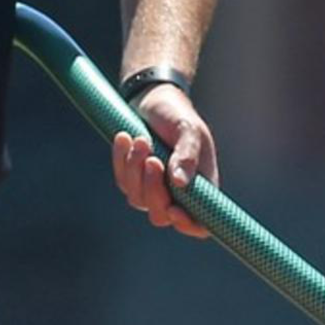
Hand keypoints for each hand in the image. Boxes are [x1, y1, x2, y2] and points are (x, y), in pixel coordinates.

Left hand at [111, 88, 214, 236]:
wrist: (154, 100)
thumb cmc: (178, 115)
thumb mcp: (188, 128)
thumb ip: (188, 154)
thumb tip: (180, 183)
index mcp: (202, 187)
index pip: (199, 224)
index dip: (187, 225)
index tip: (174, 209)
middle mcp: (178, 194)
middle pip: (161, 215)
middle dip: (153, 190)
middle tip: (152, 159)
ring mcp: (153, 189)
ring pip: (138, 199)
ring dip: (135, 169)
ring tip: (140, 139)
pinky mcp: (133, 180)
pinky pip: (123, 181)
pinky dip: (122, 160)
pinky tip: (124, 137)